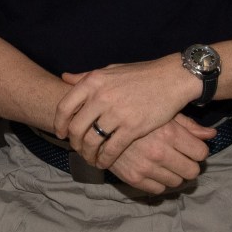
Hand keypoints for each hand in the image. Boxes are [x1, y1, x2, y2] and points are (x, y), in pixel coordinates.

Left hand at [53, 57, 197, 165]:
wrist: (172, 78)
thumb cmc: (141, 74)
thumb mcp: (111, 69)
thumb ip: (86, 76)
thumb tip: (64, 77)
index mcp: (93, 81)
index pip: (64, 107)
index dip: (59, 123)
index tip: (61, 133)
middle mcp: (101, 96)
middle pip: (76, 128)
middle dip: (74, 143)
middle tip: (77, 149)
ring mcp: (117, 112)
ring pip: (91, 141)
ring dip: (88, 154)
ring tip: (90, 158)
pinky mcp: (133, 127)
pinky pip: (111, 149)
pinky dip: (104, 159)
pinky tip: (104, 162)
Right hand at [103, 116, 214, 194]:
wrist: (100, 125)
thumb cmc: (136, 116)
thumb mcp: (163, 114)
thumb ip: (189, 126)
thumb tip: (212, 135)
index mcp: (169, 133)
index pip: (201, 153)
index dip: (197, 151)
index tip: (190, 148)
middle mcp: (159, 152)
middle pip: (192, 171)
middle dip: (189, 165)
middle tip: (181, 158)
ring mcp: (146, 167)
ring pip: (177, 182)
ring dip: (174, 174)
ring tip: (165, 164)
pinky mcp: (133, 178)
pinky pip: (158, 190)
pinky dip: (158, 182)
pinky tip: (153, 171)